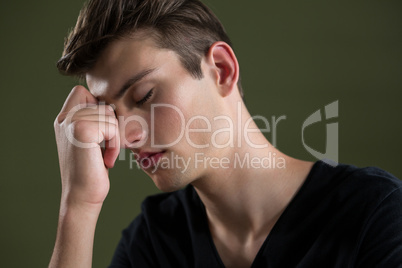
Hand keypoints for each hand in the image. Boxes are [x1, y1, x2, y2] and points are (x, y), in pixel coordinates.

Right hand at [54, 85, 119, 205]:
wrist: (82, 197)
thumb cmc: (92, 171)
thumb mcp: (92, 141)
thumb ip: (96, 120)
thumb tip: (118, 105)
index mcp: (63, 119)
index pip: (82, 92)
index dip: (98, 107)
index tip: (102, 132)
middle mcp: (63, 119)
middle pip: (102, 103)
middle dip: (111, 126)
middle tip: (106, 147)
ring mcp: (71, 123)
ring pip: (109, 114)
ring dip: (115, 136)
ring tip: (106, 154)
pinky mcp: (81, 130)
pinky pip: (111, 127)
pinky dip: (115, 144)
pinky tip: (107, 160)